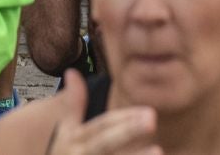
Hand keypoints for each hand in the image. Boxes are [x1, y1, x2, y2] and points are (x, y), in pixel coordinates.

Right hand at [40, 72, 160, 153]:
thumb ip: (72, 103)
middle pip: (106, 143)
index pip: (102, 126)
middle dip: (128, 132)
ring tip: (159, 150)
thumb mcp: (62, 130)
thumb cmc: (60, 154)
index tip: (149, 112)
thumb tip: (73, 72)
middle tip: (152, 120)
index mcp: (74, 141)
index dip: (124, 118)